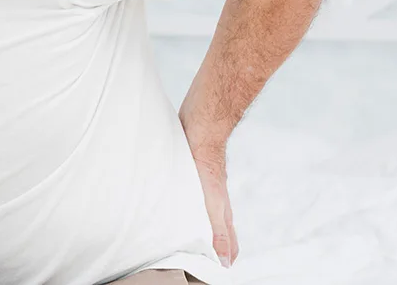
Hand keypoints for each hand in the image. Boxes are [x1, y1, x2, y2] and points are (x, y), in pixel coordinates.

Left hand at [184, 132, 238, 267]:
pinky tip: (168, 206)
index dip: (223, 258)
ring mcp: (201, 187)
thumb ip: (218, 231)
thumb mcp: (211, 203)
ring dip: (189, 225)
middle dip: (204, 245)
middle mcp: (213, 201)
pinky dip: (179, 206)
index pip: (228, 243)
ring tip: (176, 238)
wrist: (201, 127)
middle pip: (213, 229)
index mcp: (221, 211)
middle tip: (189, 258)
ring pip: (198, 212)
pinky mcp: (187, 173)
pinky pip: (185, 196)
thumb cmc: (206, 162)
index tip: (211, 272)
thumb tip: (224, 260)